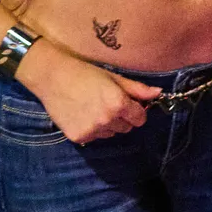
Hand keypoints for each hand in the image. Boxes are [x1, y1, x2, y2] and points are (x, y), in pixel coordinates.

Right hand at [21, 39, 161, 143]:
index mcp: (118, 104)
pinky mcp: (79, 138)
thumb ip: (137, 89)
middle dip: (122, 117)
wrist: (52, 77)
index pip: (140, 119)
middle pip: (127, 128)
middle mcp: (107, 120)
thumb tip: (159, 93)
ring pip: (111, 133)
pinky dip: (92, 129)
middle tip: (106, 102)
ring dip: (107, 124)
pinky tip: (82, 114)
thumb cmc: (85, 73)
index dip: (136, 110)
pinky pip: (95, 138)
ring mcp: (92, 131)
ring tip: (92, 107)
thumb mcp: (113, 77)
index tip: (127, 103)